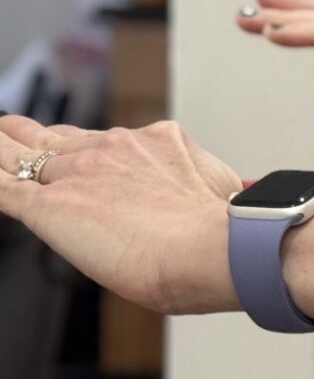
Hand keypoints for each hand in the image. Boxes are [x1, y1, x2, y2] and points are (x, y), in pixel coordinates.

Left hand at [0, 115, 239, 314]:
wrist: (214, 247)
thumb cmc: (225, 233)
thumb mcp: (221, 190)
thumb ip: (206, 184)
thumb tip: (225, 192)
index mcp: (155, 143)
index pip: (100, 140)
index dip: (76, 145)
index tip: (66, 147)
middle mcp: (113, 148)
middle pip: (54, 138)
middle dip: (30, 136)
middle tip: (11, 131)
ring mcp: (78, 174)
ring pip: (19, 154)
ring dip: (2, 150)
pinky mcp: (50, 206)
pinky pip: (2, 189)